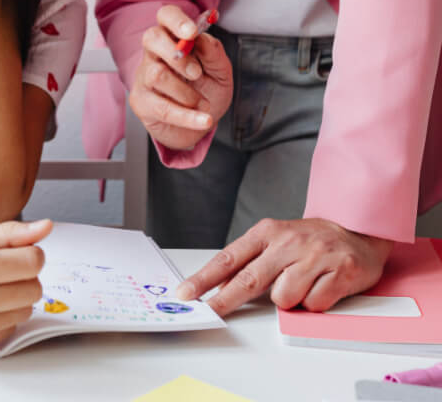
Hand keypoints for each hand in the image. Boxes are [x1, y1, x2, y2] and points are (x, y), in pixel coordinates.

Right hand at [0, 218, 51, 356]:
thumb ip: (7, 233)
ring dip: (14, 298)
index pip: (31, 263)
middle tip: (3, 269)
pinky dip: (0, 318)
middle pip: (32, 290)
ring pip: (23, 312)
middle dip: (25, 276)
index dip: (32, 253)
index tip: (21, 252)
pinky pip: (5, 332)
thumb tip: (45, 228)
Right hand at [129, 5, 232, 150]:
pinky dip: (187, 116)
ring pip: (157, 74)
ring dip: (186, 92)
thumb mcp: (220, 72)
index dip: (176, 20)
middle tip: (197, 72)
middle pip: (152, 38)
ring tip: (202, 103)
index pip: (166, 16)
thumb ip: (214, 53)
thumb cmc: (207, 92)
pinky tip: (202, 119)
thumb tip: (203, 38)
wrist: (198, 125)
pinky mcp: (141, 102)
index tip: (192, 32)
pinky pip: (161, 107)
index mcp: (174, 39)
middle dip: (176, 54)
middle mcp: (155, 54)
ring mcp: (144, 77)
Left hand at [176, 218, 392, 315]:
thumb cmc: (309, 241)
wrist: (358, 231)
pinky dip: (315, 302)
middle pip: (248, 280)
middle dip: (224, 301)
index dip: (205, 278)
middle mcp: (288, 242)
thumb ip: (252, 261)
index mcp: (267, 232)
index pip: (229, 258)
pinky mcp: (340, 271)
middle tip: (208, 313)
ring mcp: (314, 256)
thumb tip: (221, 287)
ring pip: (284, 298)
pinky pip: (314, 304)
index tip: (186, 293)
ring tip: (303, 282)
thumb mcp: (276, 241)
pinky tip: (323, 285)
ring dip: (290, 300)